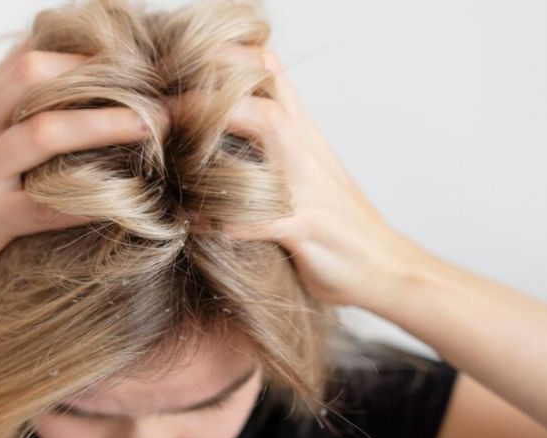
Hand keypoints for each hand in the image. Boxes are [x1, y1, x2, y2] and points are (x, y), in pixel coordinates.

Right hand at [0, 37, 153, 312]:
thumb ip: (13, 120)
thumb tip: (74, 97)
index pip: (28, 53)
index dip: (85, 47)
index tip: (138, 56)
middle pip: (33, 74)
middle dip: (101, 74)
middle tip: (157, 89)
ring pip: (43, 132)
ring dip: (105, 123)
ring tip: (153, 125)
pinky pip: (45, 205)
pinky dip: (92, 198)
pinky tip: (132, 200)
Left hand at [198, 45, 430, 307]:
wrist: (387, 268)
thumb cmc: (336, 226)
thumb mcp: (304, 175)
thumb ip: (267, 152)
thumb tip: (210, 142)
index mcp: (300, 134)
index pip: (267, 70)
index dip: (223, 60)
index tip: (174, 75)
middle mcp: (305, 149)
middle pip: (262, 90)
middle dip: (208, 92)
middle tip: (159, 111)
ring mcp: (308, 186)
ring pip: (270, 130)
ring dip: (216, 134)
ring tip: (172, 152)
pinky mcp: (308, 227)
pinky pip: (261, 216)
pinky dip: (224, 220)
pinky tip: (192, 225)